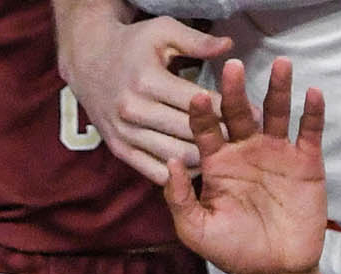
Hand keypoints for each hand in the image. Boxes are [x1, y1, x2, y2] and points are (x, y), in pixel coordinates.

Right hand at [55, 2, 231, 185]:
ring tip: (225, 154)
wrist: (88, 61)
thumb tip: (229, 46)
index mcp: (147, 80)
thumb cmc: (131, 45)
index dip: (227, 111)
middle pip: (188, 133)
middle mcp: (133, 110)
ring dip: (203, 159)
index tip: (252, 115)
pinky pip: (155, 173)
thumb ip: (196, 41)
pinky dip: (179, 174)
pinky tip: (196, 164)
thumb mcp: (162, 32)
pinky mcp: (120, 150)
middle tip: (243, 139)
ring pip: (175, 157)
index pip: (197, 103)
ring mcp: (124, 133)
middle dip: (220, 137)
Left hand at [165, 58, 326, 273]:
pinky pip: (309, 132)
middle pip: (239, 112)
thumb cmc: (232, 251)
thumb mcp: (196, 230)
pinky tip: (312, 93)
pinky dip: (312, 113)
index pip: (206, 129)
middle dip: (235, 90)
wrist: (275, 271)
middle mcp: (246, 151)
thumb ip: (179, 199)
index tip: (195, 96)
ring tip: (281, 64)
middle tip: (232, 67)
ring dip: (278, 88)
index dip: (201, 113)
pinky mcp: (305, 162)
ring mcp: (277, 153)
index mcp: (218, 163)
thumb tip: (172, 161)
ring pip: (276, 112)